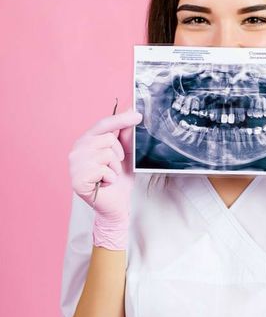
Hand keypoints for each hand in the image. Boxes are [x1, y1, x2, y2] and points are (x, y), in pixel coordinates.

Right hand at [68, 106, 142, 249]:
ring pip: (106, 154)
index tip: (138, 115)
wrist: (116, 205)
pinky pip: (103, 170)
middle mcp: (77, 150)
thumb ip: (126, 135)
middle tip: (115, 167)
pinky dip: (110, 178)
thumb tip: (132, 111)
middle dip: (119, 154)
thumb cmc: (119, 179)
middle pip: (107, 139)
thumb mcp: (126, 154)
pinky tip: (104, 184)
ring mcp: (75, 165)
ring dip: (115, 168)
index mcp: (87, 141)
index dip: (121, 118)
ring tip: (109, 176)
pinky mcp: (77, 179)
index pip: (103, 124)